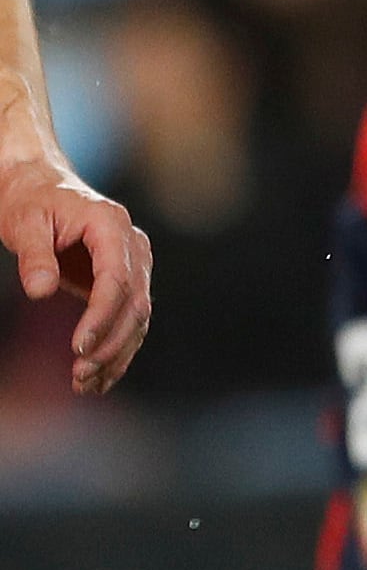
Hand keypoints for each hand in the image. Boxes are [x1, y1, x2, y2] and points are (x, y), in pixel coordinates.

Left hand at [2, 151, 151, 393]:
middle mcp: (134, 245)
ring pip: (139, 316)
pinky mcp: (126, 279)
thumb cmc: (30, 200)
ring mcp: (135, 263)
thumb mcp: (23, 222)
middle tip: (79, 375)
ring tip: (85, 384)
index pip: (117, 279)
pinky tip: (100, 376)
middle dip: (110, 343)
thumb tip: (40, 291)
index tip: (77, 348)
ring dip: (116, 353)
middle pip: (136, 303)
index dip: (101, 316)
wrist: (40, 184)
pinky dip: (118, 348)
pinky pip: (130, 318)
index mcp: (112, 226)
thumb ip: (34, 256)